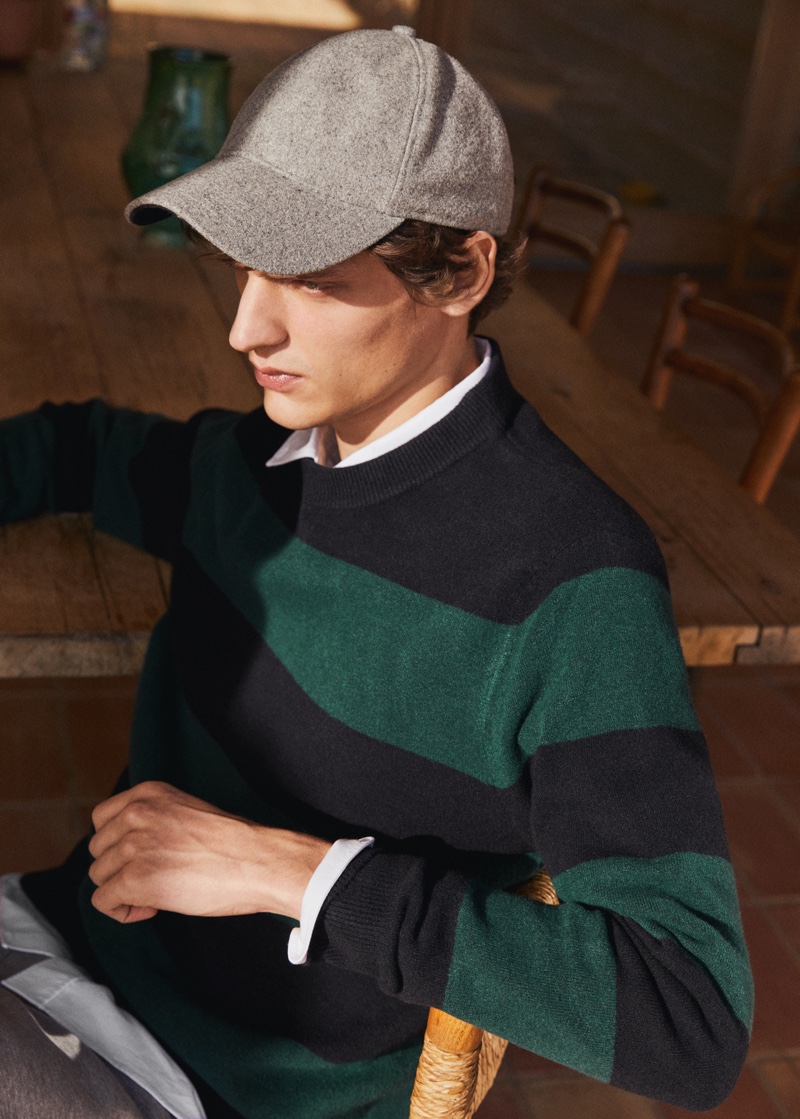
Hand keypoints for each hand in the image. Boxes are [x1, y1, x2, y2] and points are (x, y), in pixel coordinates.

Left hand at [87, 781, 330, 924]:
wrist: (257, 862)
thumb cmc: (232, 844)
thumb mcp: (186, 811)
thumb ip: (153, 820)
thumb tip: (125, 850)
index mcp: (149, 793)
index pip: (102, 820)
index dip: (118, 844)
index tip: (145, 856)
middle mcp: (137, 813)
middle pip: (99, 851)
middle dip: (121, 869)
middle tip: (157, 877)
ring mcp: (133, 845)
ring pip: (99, 877)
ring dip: (124, 891)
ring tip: (160, 893)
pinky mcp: (135, 879)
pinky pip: (104, 902)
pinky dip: (124, 912)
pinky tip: (154, 908)